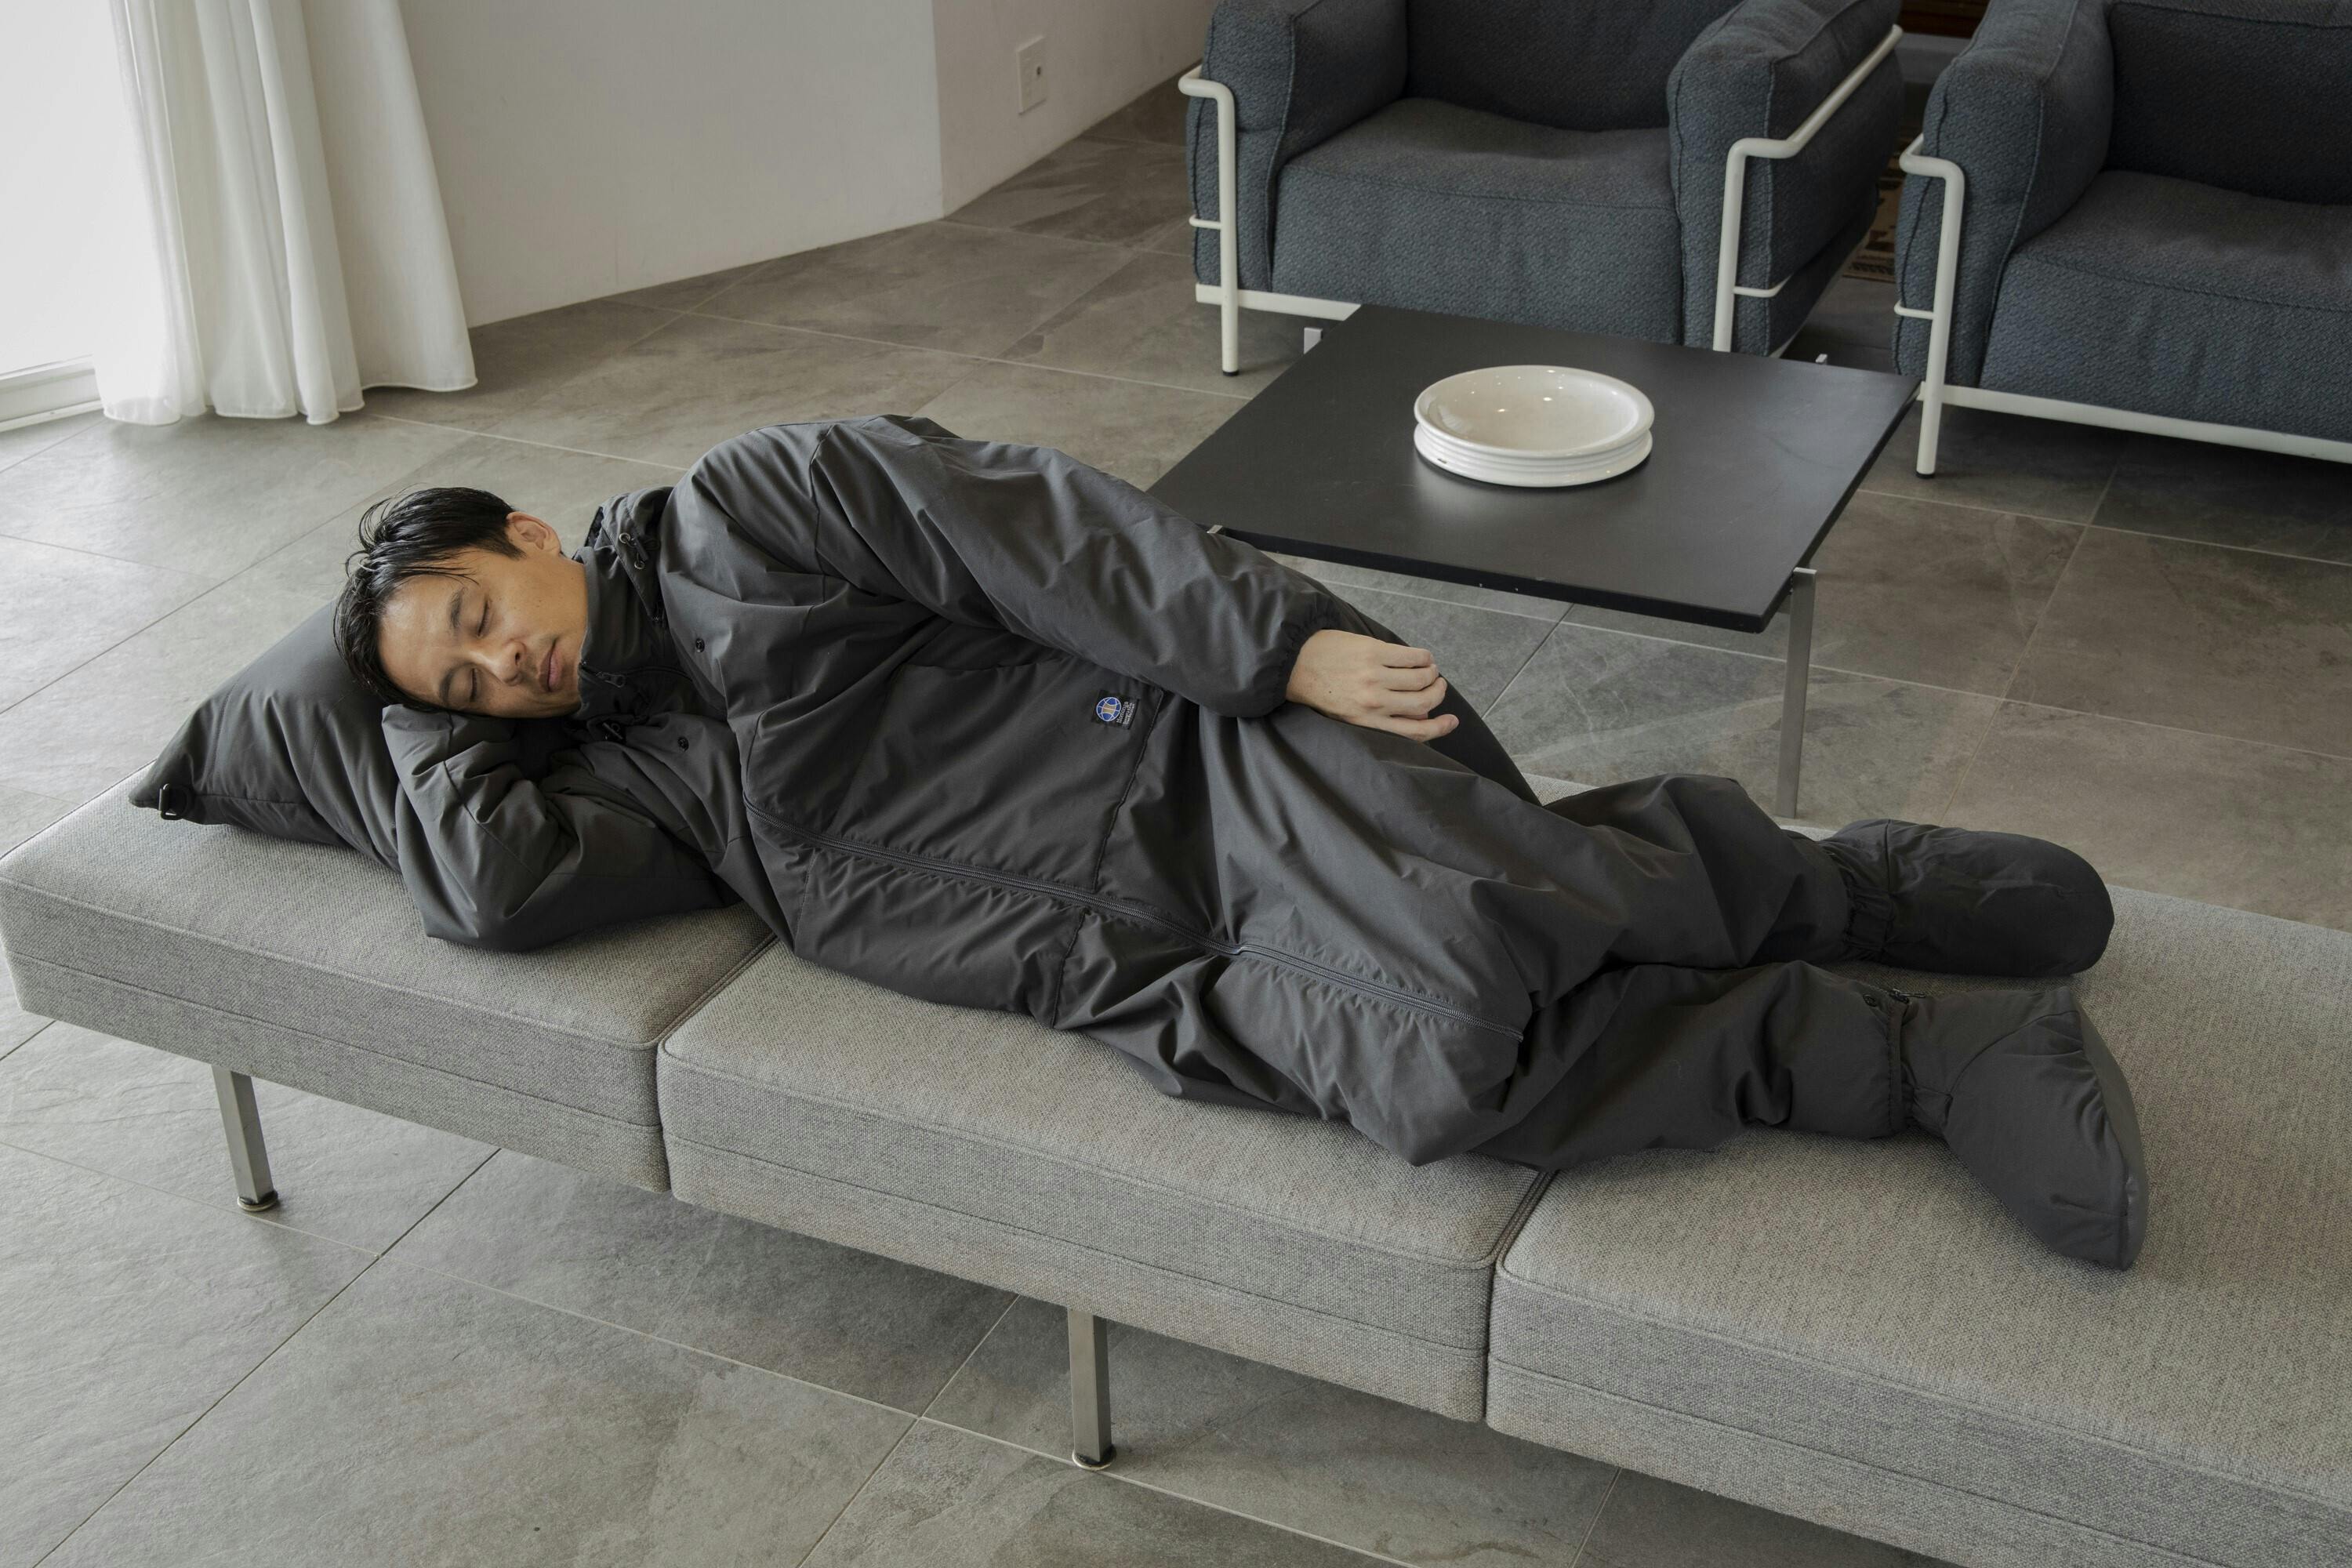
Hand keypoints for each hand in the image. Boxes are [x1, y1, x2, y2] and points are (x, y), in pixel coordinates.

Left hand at [1284, 629, 1460, 741]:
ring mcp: (1375, 676)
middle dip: (1438, 694)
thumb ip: (1381, 720)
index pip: (1415, 731)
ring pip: (1421, 678)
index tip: (1452, 721)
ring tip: (1430, 670)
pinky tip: (1422, 657)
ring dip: (1432, 673)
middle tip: (1439, 686)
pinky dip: (1424, 657)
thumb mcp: (1348, 716)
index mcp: (1368, 722)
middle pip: (1424, 702)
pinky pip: (1412, 656)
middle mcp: (1374, 702)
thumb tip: (1416, 717)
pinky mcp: (1373, 652)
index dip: (1439, 728)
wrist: (1294, 663)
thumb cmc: (1320, 691)